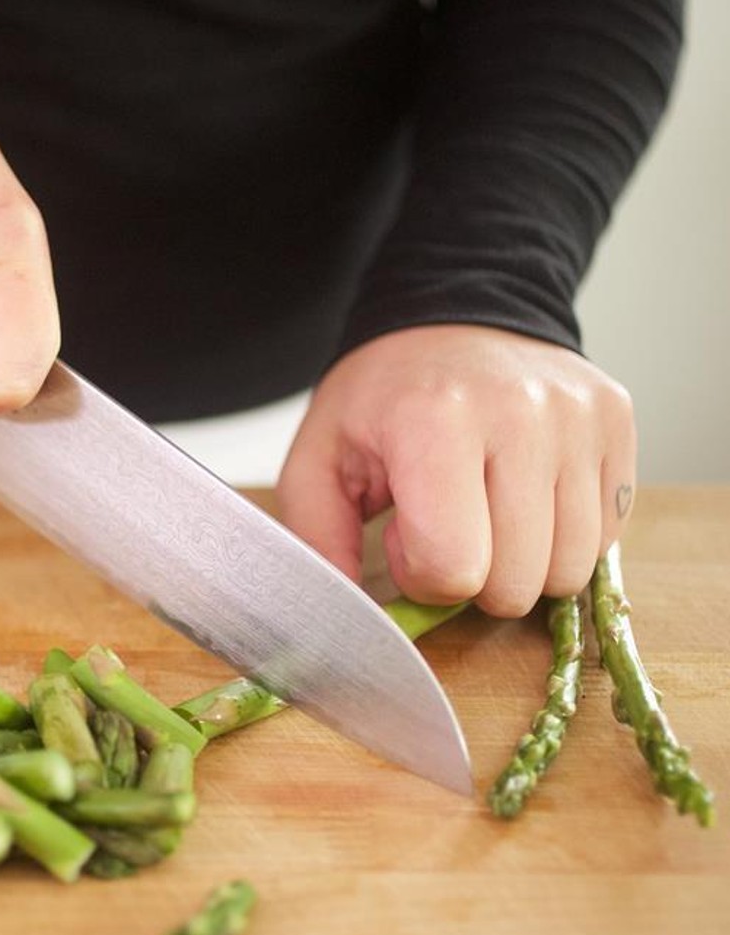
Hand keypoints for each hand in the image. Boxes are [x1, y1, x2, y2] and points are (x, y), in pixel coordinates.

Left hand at [276, 325, 635, 617]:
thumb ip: (318, 540)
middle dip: (473, 577)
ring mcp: (579, 418)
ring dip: (522, 565)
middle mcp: (520, 414)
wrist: (452, 314)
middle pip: (516, 581)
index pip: (453, 568)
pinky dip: (564, 538)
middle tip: (446, 524)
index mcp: (434, 421)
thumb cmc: (383, 396)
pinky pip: (607, 537)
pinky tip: (524, 498)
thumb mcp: (320, 459)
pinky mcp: (616, 423)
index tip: (404, 531)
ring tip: (486, 511)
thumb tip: (346, 620)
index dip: (421, 573)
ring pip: (570, 571)